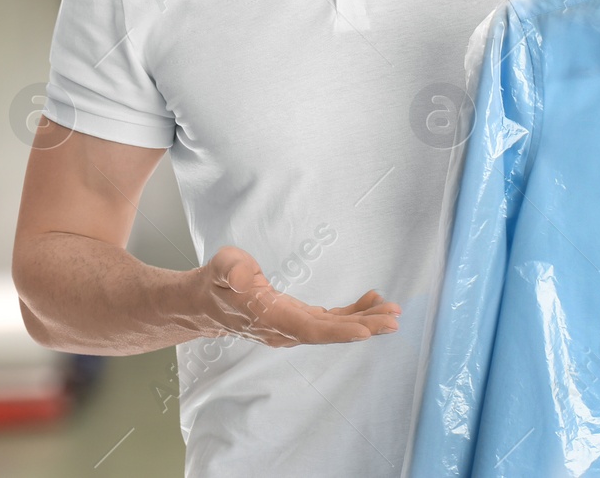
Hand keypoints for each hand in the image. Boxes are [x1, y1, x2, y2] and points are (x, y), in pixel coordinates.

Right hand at [195, 245, 400, 346]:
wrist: (205, 304)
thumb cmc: (216, 282)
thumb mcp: (221, 266)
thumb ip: (232, 269)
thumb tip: (242, 275)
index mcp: (270, 317)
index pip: (308, 328)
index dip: (338, 330)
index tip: (365, 330)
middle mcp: (285, 329)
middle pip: (329, 332)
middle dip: (364, 326)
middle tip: (394, 319)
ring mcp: (293, 328)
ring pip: (333, 328)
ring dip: (364, 321)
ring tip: (392, 311)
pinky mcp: (298, 320)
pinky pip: (329, 321)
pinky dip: (352, 314)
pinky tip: (371, 302)